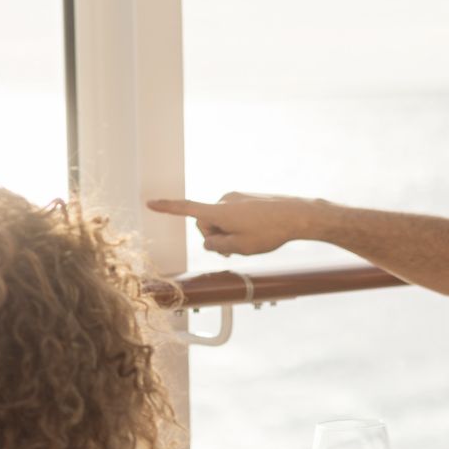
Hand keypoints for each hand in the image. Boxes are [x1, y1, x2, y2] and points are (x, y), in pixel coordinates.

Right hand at [146, 193, 322, 257]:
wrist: (298, 215)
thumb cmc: (270, 232)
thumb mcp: (239, 247)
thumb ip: (217, 245)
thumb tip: (208, 241)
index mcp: (219, 210)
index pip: (187, 209)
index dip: (168, 208)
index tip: (150, 203)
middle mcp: (224, 200)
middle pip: (206, 224)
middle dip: (215, 238)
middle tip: (234, 251)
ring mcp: (236, 198)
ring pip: (221, 221)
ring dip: (228, 234)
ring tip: (250, 242)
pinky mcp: (246, 199)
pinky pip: (233, 216)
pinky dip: (238, 227)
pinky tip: (257, 233)